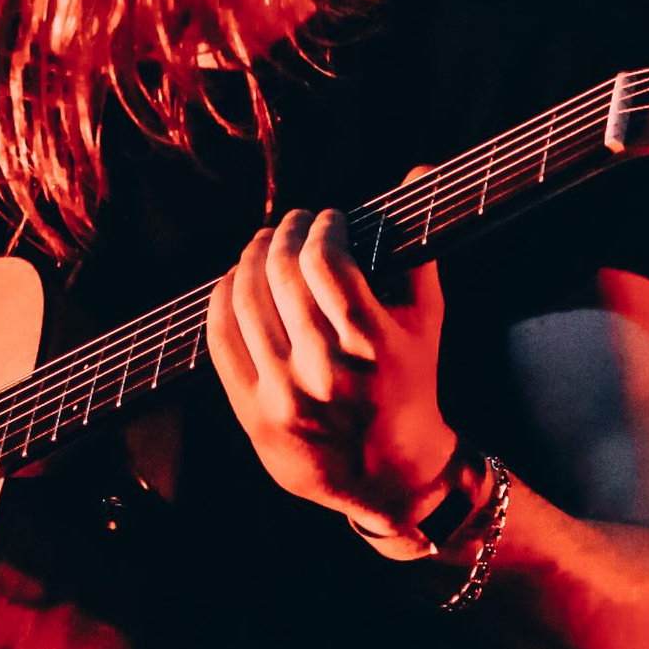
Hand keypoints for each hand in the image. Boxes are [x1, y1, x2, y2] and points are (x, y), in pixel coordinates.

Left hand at [205, 204, 457, 534]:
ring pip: (244, 301)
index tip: (328, 220)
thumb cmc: (413, 387)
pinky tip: (235, 282)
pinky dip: (222, 300)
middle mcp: (323, 370)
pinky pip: (220, 340)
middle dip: (283, 234)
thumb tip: (419, 171)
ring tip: (263, 247)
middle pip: (280, 273)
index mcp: (371, 343)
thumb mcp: (428, 320)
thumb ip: (419, 245)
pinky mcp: (253, 415)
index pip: (323, 259)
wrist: (391, 477)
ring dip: (250, 260)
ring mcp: (283, 395)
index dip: (321, 227)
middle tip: (291, 224)